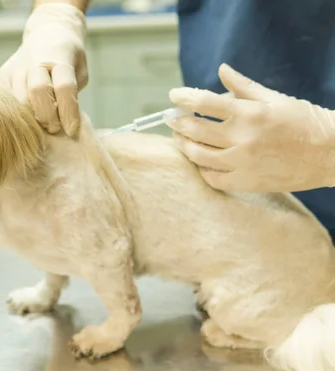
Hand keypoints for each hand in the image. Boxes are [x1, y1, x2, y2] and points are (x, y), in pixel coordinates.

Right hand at [0, 3, 87, 135]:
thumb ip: (73, 94)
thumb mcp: (79, 72)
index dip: (69, 111)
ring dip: (31, 118)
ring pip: (19, 98)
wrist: (46, 35)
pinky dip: (17, 113)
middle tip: (54, 129)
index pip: (64, 86)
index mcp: (59, 56)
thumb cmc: (68, 59)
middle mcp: (35, 59)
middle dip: (47, 115)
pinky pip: (7, 99)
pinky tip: (27, 120)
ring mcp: (16, 66)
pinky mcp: (3, 75)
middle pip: (38, 91)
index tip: (72, 130)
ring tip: (41, 127)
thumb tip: (66, 125)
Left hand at [167, 63, 334, 192]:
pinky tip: (199, 163)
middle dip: (178, 123)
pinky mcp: (247, 182)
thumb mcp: (275, 98)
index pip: (205, 103)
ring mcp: (243, 163)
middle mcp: (242, 138)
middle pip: (196, 130)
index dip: (184, 98)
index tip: (174, 96)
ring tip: (179, 140)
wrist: (330, 154)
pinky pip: (213, 179)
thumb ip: (243, 86)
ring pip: (199, 156)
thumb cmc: (304, 122)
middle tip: (171, 119)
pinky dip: (202, 170)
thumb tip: (222, 69)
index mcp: (250, 113)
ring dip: (184, 146)